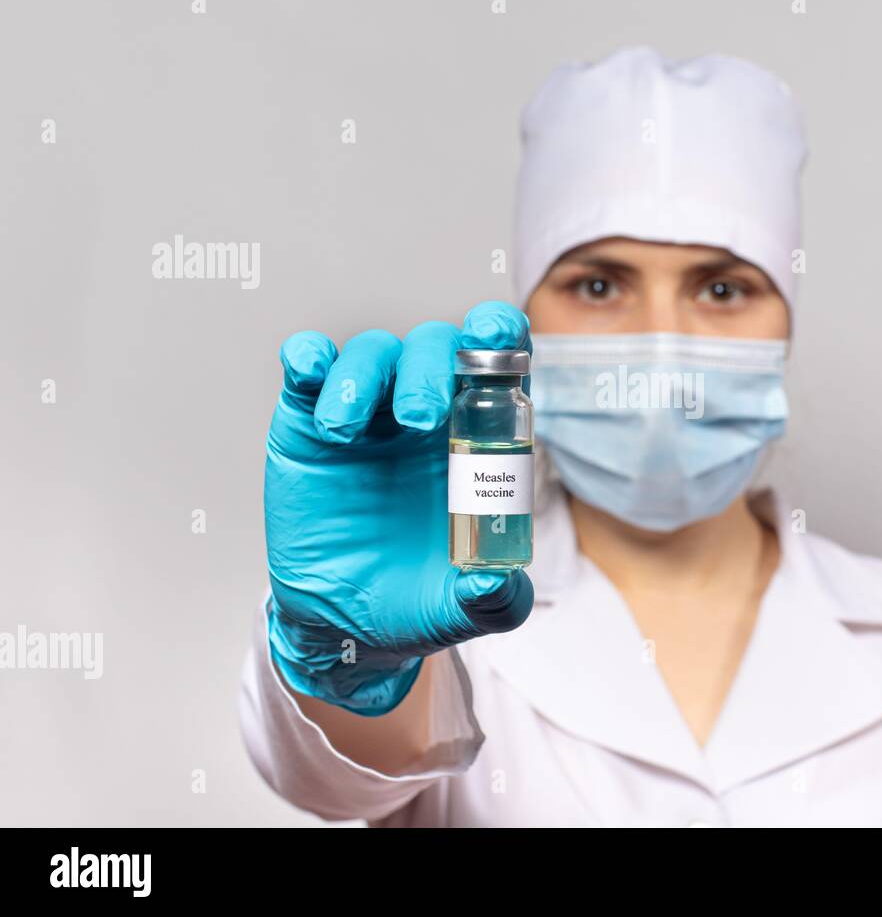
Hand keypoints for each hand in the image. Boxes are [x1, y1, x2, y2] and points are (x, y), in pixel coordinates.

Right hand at [264, 301, 533, 714]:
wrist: (343, 624)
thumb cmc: (415, 600)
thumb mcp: (463, 608)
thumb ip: (493, 599)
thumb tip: (496, 581)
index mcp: (475, 438)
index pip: (496, 363)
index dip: (497, 333)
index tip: (495, 335)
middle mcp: (424, 412)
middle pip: (435, 349)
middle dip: (431, 367)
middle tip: (421, 418)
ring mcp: (367, 414)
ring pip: (374, 353)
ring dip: (363, 374)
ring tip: (346, 426)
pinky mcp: (309, 425)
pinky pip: (309, 372)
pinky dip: (309, 358)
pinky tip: (310, 369)